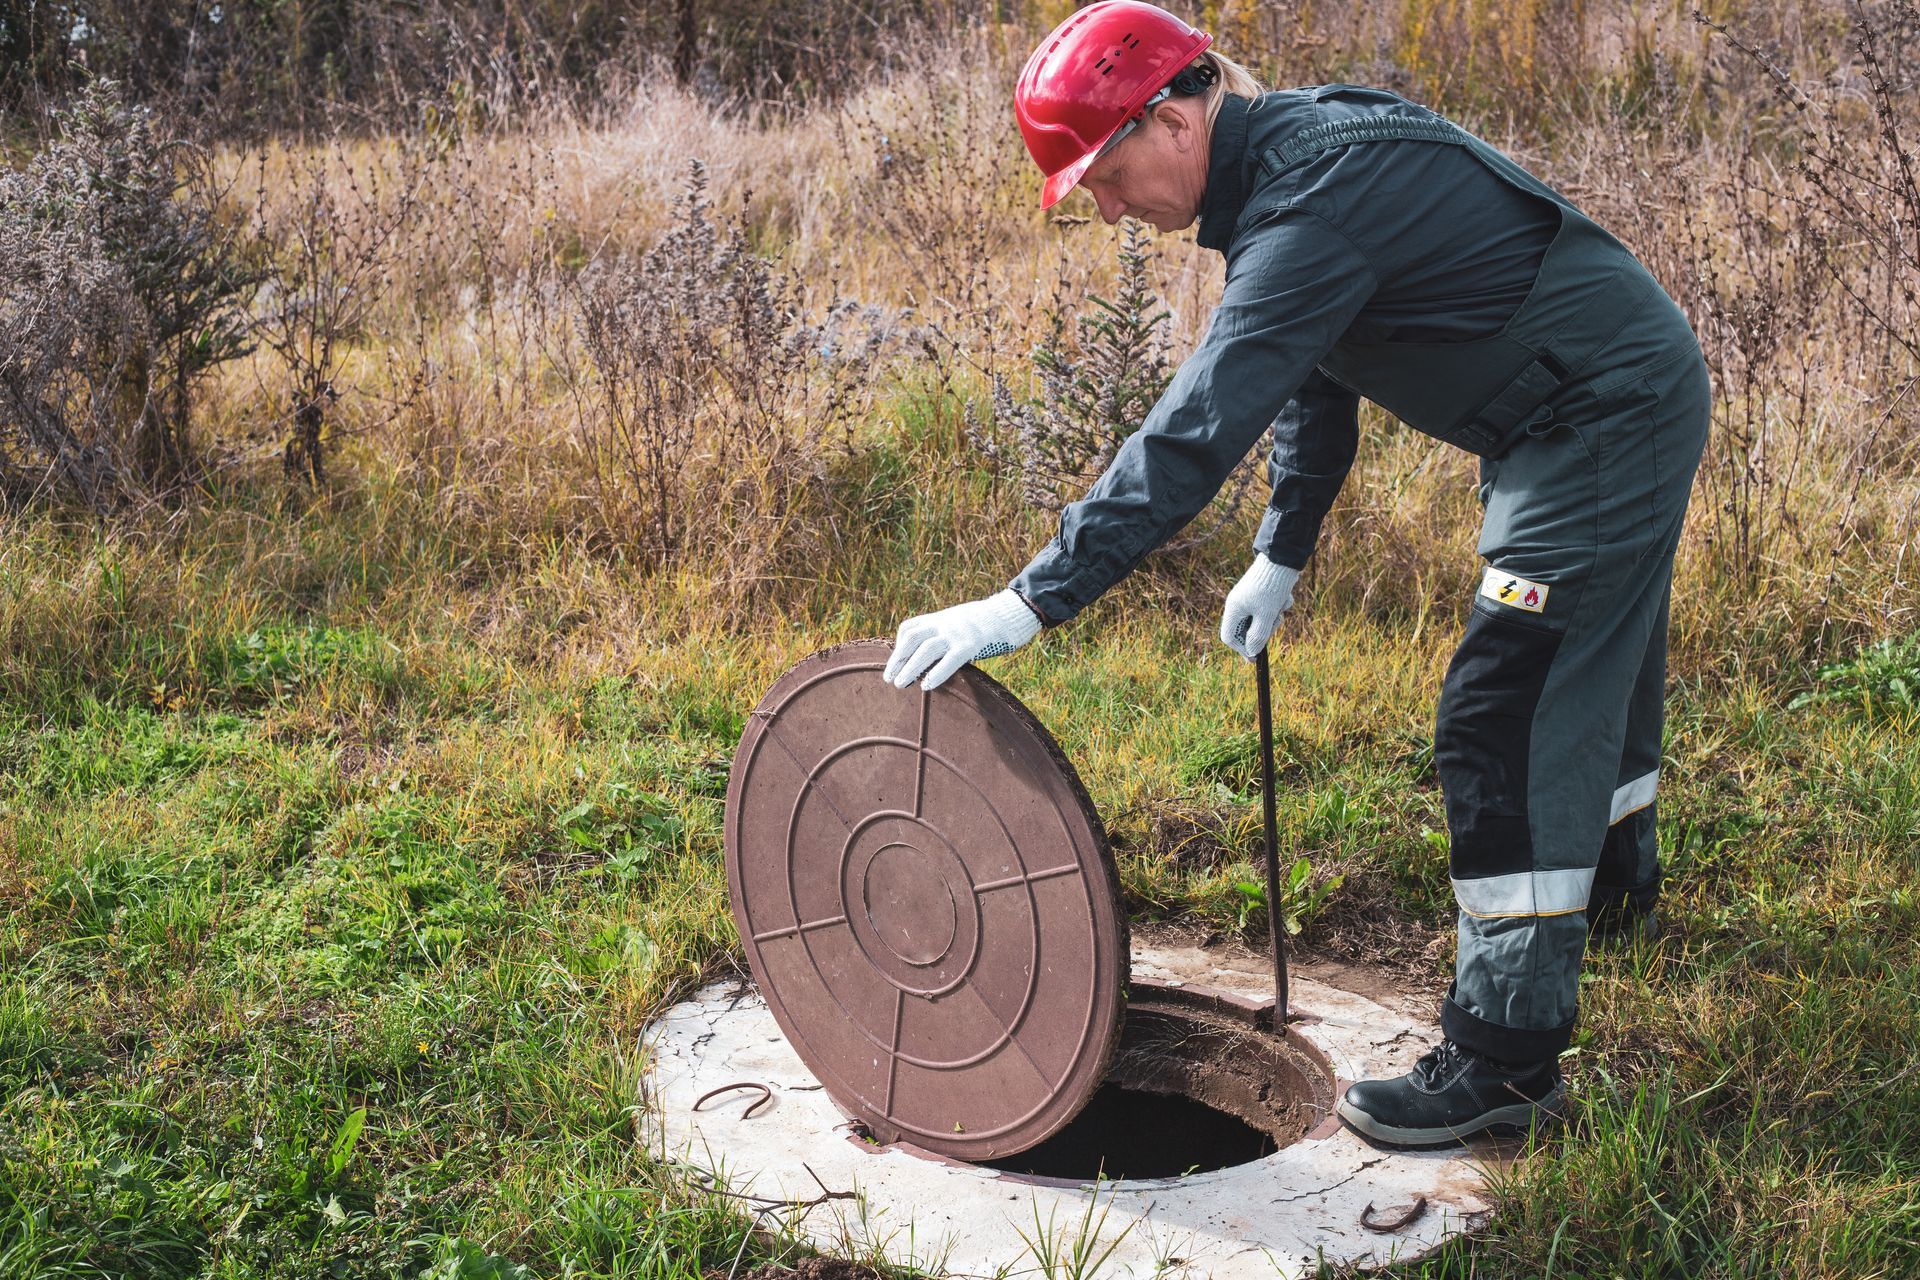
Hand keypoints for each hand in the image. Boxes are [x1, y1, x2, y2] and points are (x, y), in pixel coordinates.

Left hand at [883, 590, 1042, 690]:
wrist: (1010, 614)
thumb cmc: (986, 624)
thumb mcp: (959, 623)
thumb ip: (945, 635)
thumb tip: (932, 656)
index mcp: (940, 618)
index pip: (910, 628)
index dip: (899, 645)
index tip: (895, 661)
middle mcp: (945, 623)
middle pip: (912, 639)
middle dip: (898, 659)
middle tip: (888, 678)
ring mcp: (957, 633)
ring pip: (926, 650)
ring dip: (910, 668)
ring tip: (899, 684)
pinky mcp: (971, 644)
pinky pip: (949, 660)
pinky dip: (936, 673)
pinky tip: (926, 686)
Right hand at [1219, 555, 1300, 659]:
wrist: (1282, 560)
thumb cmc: (1271, 589)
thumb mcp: (1266, 616)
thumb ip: (1258, 636)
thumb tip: (1251, 652)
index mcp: (1234, 609)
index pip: (1229, 637)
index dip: (1241, 649)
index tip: (1255, 656)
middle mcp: (1239, 604)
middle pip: (1247, 630)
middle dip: (1263, 630)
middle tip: (1275, 623)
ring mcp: (1250, 599)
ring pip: (1260, 620)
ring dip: (1273, 618)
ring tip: (1281, 607)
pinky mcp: (1262, 594)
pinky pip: (1269, 608)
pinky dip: (1278, 607)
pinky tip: (1284, 598)